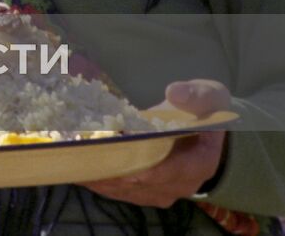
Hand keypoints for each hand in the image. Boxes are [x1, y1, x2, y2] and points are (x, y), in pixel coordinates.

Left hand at [81, 79, 231, 207]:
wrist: (205, 131)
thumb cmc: (204, 111)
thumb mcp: (209, 96)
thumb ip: (196, 95)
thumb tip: (175, 93)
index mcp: (201, 163)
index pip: (172, 171)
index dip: (147, 167)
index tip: (121, 158)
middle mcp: (181, 184)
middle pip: (143, 183)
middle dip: (114, 169)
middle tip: (85, 155)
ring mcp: (162, 191)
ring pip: (127, 190)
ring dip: (101, 177)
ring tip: (74, 161)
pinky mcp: (145, 192)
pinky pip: (120, 191)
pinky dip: (100, 182)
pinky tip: (78, 169)